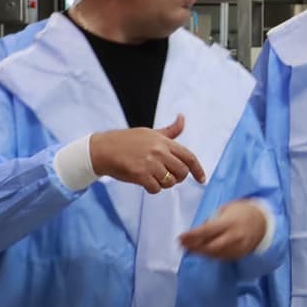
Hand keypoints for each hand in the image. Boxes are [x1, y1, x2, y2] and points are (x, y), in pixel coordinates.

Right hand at [89, 114, 205, 193]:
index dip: (198, 169)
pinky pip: (156, 189)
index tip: (202, 179)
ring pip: (170, 182)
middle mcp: (159, 151)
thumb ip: (169, 131)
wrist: (103, 149)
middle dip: (178, 178)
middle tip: (167, 176)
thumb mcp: (150, 132)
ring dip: (164, 184)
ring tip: (153, 177)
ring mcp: (150, 163)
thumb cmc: (127, 141)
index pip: (189, 156)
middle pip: (182, 172)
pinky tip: (144, 182)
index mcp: (163, 141)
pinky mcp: (140, 174)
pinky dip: (152, 189)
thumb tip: (182, 118)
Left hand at [180, 200, 267, 259]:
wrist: (264, 223)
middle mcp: (233, 237)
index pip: (207, 231)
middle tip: (182, 246)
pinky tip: (202, 251)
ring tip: (189, 249)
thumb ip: (213, 219)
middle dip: (194, 248)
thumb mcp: (227, 209)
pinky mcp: (238, 255)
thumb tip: (198, 231)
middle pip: (210, 247)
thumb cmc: (242, 212)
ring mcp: (237, 248)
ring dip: (200, 253)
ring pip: (214, 255)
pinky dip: (210, 255)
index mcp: (229, 223)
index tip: (180, 238)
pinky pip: (221, 257)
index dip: (192, 236)